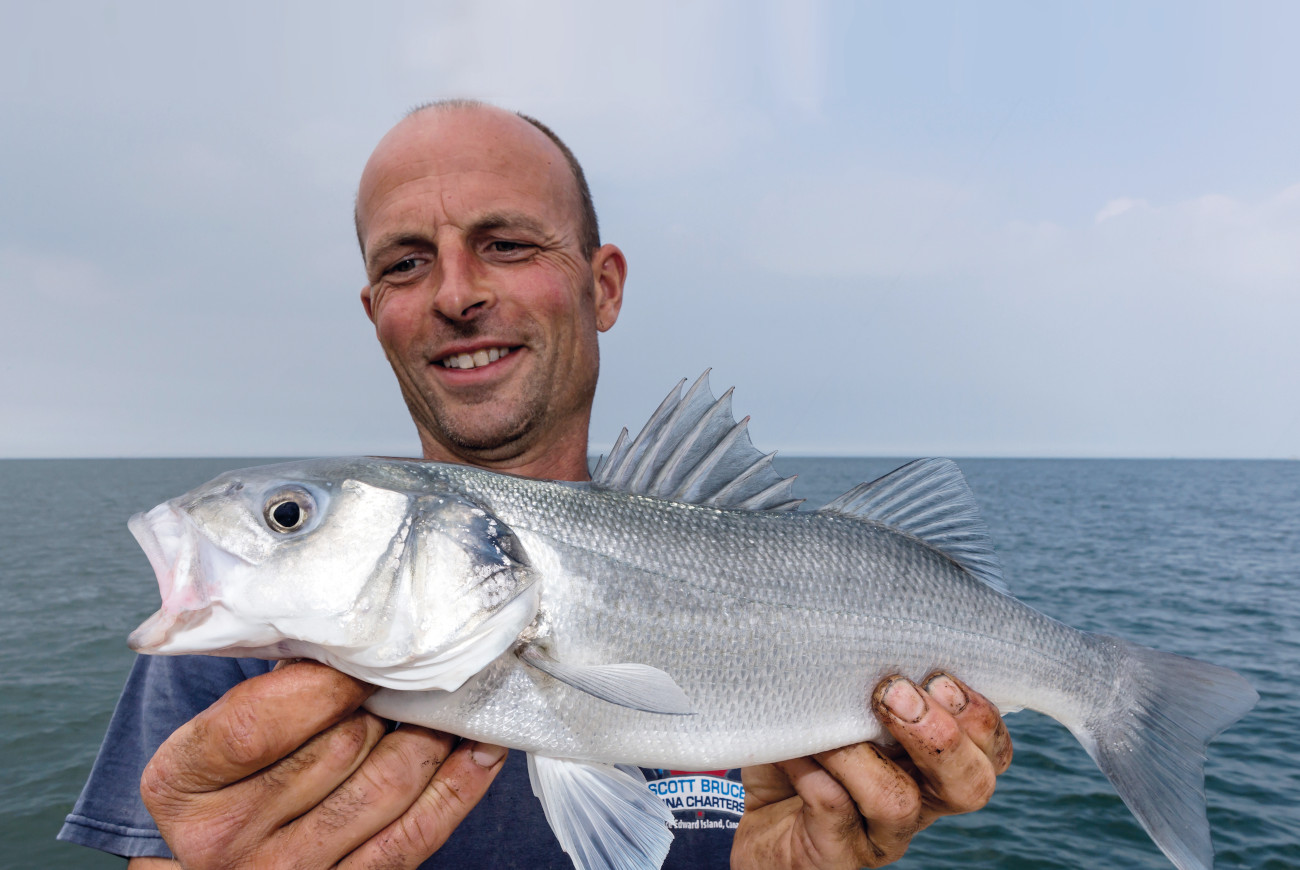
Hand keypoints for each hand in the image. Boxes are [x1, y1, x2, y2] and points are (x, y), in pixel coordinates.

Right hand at [138, 660, 506, 868]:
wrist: (226, 866)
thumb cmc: (231, 777)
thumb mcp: (217, 729)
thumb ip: (270, 686)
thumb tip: (358, 633)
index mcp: (182, 786)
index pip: (255, 725)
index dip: (322, 682)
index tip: (362, 653)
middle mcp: (227, 841)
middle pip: (340, 746)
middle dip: (389, 696)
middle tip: (417, 664)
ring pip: (389, 782)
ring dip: (432, 731)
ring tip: (448, 698)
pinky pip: (420, 832)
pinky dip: (461, 783)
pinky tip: (481, 747)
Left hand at [732, 672, 1012, 868]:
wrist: (748, 818)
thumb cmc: (798, 748)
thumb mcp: (830, 703)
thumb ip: (854, 674)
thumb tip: (852, 628)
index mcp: (929, 763)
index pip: (989, 750)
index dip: (980, 718)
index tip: (939, 676)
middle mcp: (916, 800)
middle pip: (970, 785)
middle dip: (940, 735)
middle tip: (894, 692)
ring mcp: (877, 834)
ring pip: (900, 802)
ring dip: (861, 753)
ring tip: (827, 728)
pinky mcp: (833, 854)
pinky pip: (834, 810)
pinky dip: (815, 773)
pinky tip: (794, 752)